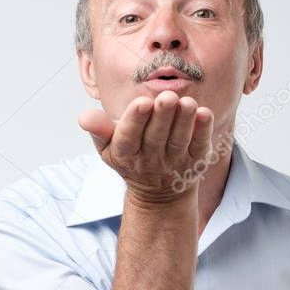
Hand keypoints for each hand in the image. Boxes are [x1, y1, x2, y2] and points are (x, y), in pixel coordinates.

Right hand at [78, 92, 213, 202]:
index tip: (141, 103)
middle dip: (162, 116)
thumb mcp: (108, 148)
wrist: (158, 192)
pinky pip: (200, 145)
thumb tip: (84, 116)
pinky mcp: (196, 161)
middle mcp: (151, 160)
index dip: (135, 121)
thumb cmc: (131, 157)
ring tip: (188, 103)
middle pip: (156, 137)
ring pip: (179, 140)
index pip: (128, 137)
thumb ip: (98, 130)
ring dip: (184, 121)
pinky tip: (205, 114)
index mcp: (125, 154)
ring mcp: (175, 161)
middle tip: (168, 97)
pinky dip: (204, 131)